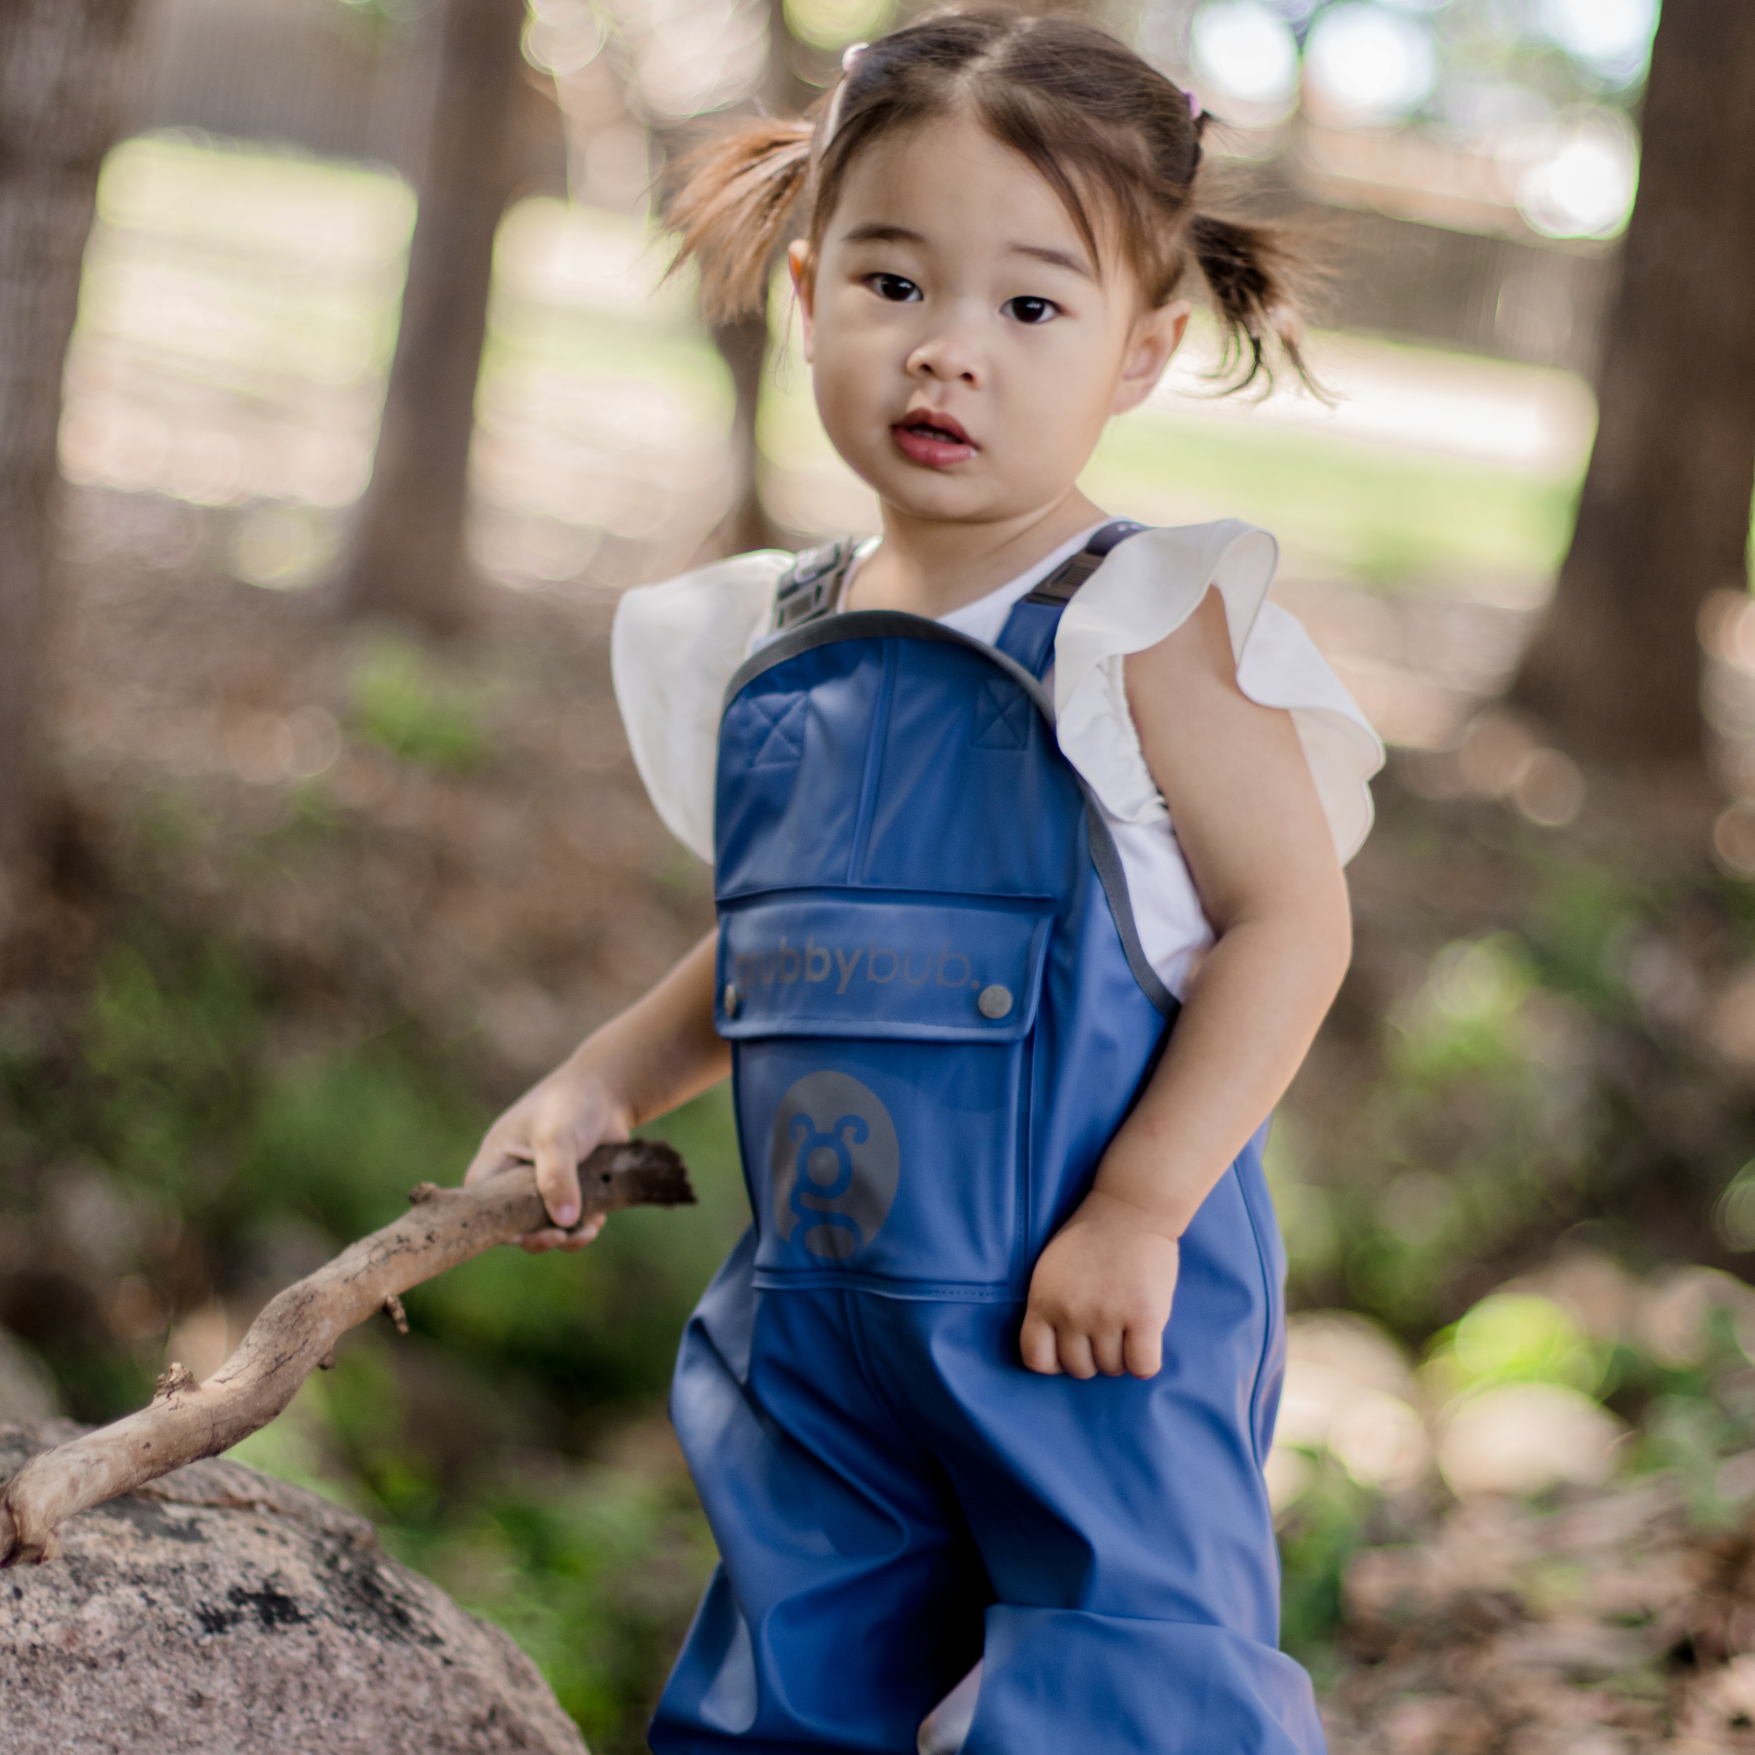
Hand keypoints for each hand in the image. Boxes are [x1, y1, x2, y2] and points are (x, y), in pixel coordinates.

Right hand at [464, 1059, 629, 1252]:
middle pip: (515, 1223)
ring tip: (588, 1230)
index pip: (483, 1207)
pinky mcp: (569, 1191)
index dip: (500, 1227)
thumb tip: (563, 1222)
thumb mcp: (557, 1137)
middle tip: (560, 1237)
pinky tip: (599, 1220)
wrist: (609, 1090)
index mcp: (496, 1163)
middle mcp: (514, 1179)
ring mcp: (543, 1187)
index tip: (529, 1233)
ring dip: (566, 1235)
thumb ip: (556, 1177)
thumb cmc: (570, 1104)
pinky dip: (583, 1225)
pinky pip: (570, 1220)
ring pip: (545, 1225)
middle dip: (538, 1236)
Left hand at [1018, 1191, 1180, 1378]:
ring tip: (1126, 1331)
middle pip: (1079, 1368)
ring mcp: (1107, 1316)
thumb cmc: (1092, 1238)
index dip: (1055, 1363)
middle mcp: (1071, 1313)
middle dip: (1093, 1358)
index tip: (1070, 1351)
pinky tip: (1145, 1341)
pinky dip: (1144, 1362)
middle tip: (1105, 1335)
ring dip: (1121, 1357)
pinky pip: (1143, 1366)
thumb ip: (1050, 1308)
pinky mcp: (1144, 1317)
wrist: (1130, 1209)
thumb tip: (1059, 1352)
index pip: (1036, 1359)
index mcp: (1043, 1300)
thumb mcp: (1051, 1271)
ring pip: (1112, 1369)